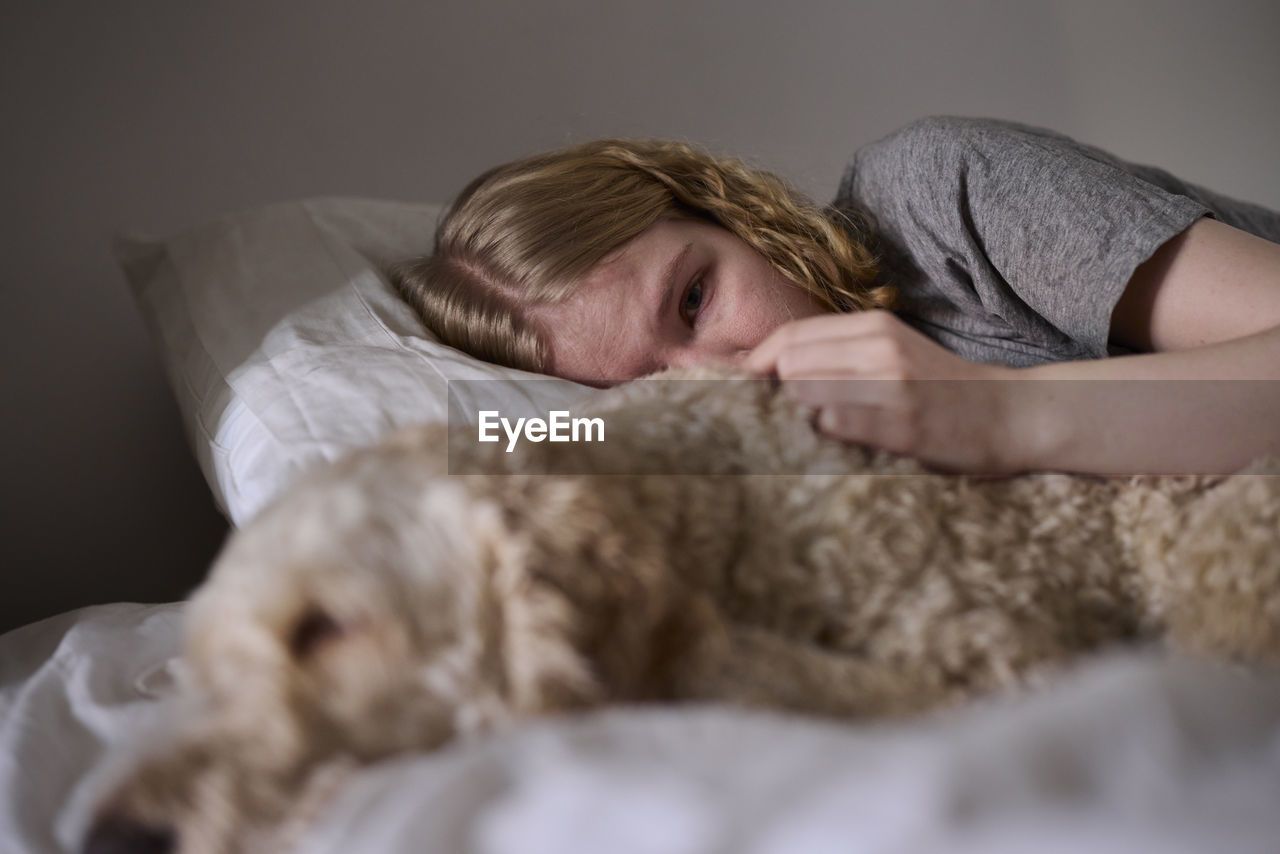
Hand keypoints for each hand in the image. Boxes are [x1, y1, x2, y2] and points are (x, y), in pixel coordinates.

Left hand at [745, 310, 1024, 473]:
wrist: (1013, 415)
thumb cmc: (943, 391)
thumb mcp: (893, 355)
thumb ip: (840, 356)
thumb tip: (770, 372)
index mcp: (875, 326)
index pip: (790, 337)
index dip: (752, 363)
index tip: (727, 388)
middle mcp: (881, 348)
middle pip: (788, 363)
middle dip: (761, 392)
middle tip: (750, 419)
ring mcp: (892, 386)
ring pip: (804, 393)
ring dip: (786, 418)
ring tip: (783, 438)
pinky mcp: (902, 425)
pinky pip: (833, 426)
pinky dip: (816, 439)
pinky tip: (817, 452)